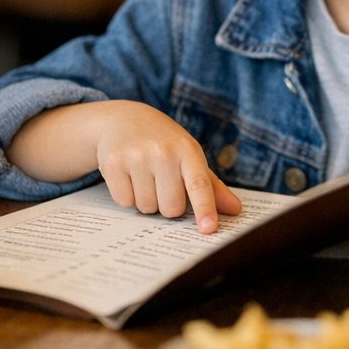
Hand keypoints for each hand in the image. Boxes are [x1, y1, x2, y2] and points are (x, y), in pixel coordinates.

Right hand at [9, 100, 241, 232]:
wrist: (124, 119)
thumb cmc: (164, 143)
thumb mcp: (188, 155)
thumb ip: (211, 185)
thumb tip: (235, 210)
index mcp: (188, 150)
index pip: (200, 184)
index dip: (205, 208)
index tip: (209, 229)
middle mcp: (163, 152)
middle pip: (171, 208)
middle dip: (168, 205)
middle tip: (163, 183)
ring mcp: (137, 156)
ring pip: (147, 208)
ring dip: (147, 200)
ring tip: (145, 176)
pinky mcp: (113, 163)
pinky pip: (125, 202)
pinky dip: (127, 195)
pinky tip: (128, 175)